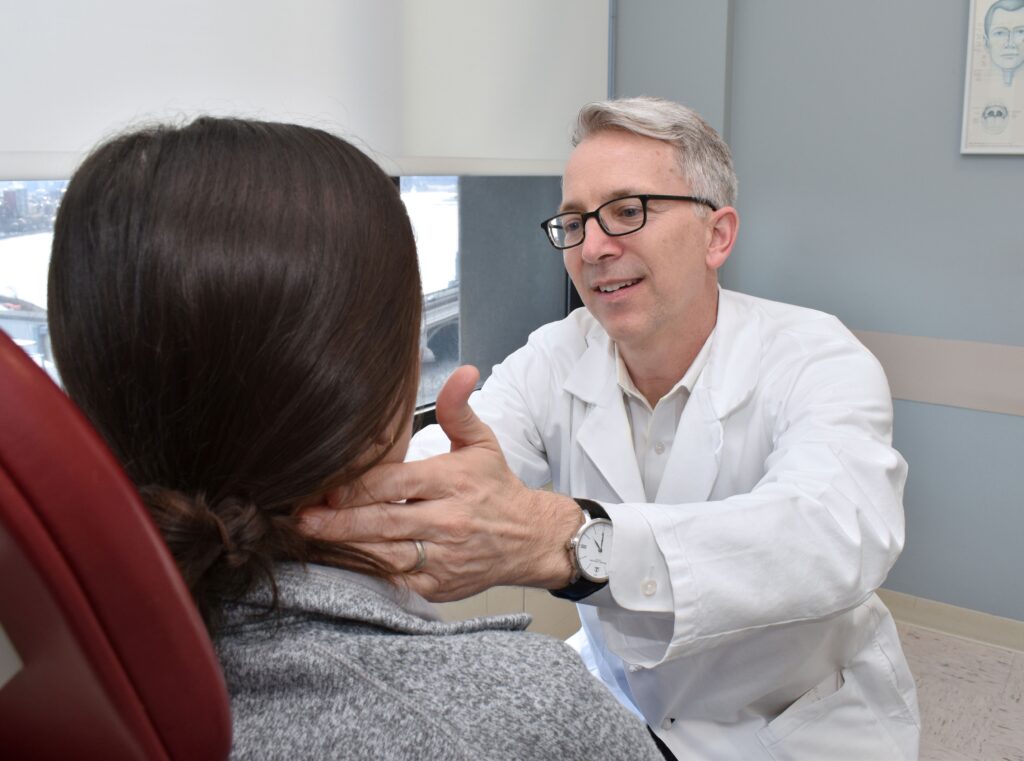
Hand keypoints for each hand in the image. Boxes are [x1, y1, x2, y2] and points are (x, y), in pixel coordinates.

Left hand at [300, 365, 580, 600]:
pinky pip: (396, 582)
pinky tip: (340, 566)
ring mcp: (444, 557)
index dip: (359, 487)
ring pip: (386, 556)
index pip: (397, 484)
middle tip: (301, 518)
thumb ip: (458, 409)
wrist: (530, 539)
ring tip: (309, 540)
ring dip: (346, 550)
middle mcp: (448, 521)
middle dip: (339, 522)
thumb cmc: (496, 487)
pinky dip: (368, 576)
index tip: (327, 488)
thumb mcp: (482, 443)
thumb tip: (462, 371)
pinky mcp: (439, 586)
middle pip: (384, 522)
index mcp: (453, 482)